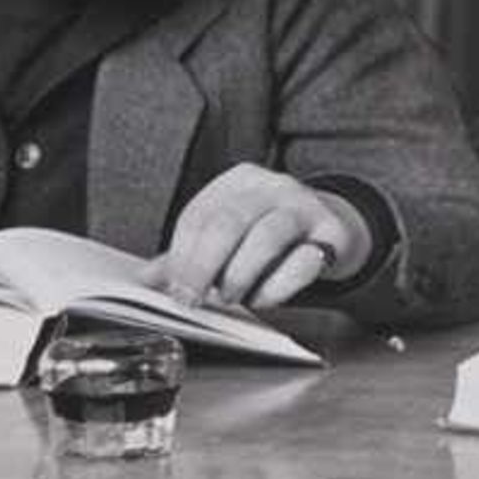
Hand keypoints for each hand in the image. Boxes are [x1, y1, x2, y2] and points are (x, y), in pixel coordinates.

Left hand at [141, 164, 369, 310]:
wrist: (331, 227)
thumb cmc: (269, 233)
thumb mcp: (231, 234)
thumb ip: (191, 254)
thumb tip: (147, 281)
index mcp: (238, 180)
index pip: (199, 214)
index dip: (182, 256)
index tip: (173, 289)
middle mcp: (272, 186)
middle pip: (229, 222)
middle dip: (204, 266)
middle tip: (192, 299)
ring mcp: (304, 205)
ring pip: (266, 236)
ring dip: (241, 275)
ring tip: (231, 297)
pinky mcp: (331, 232)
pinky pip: (303, 261)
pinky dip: (278, 286)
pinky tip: (264, 297)